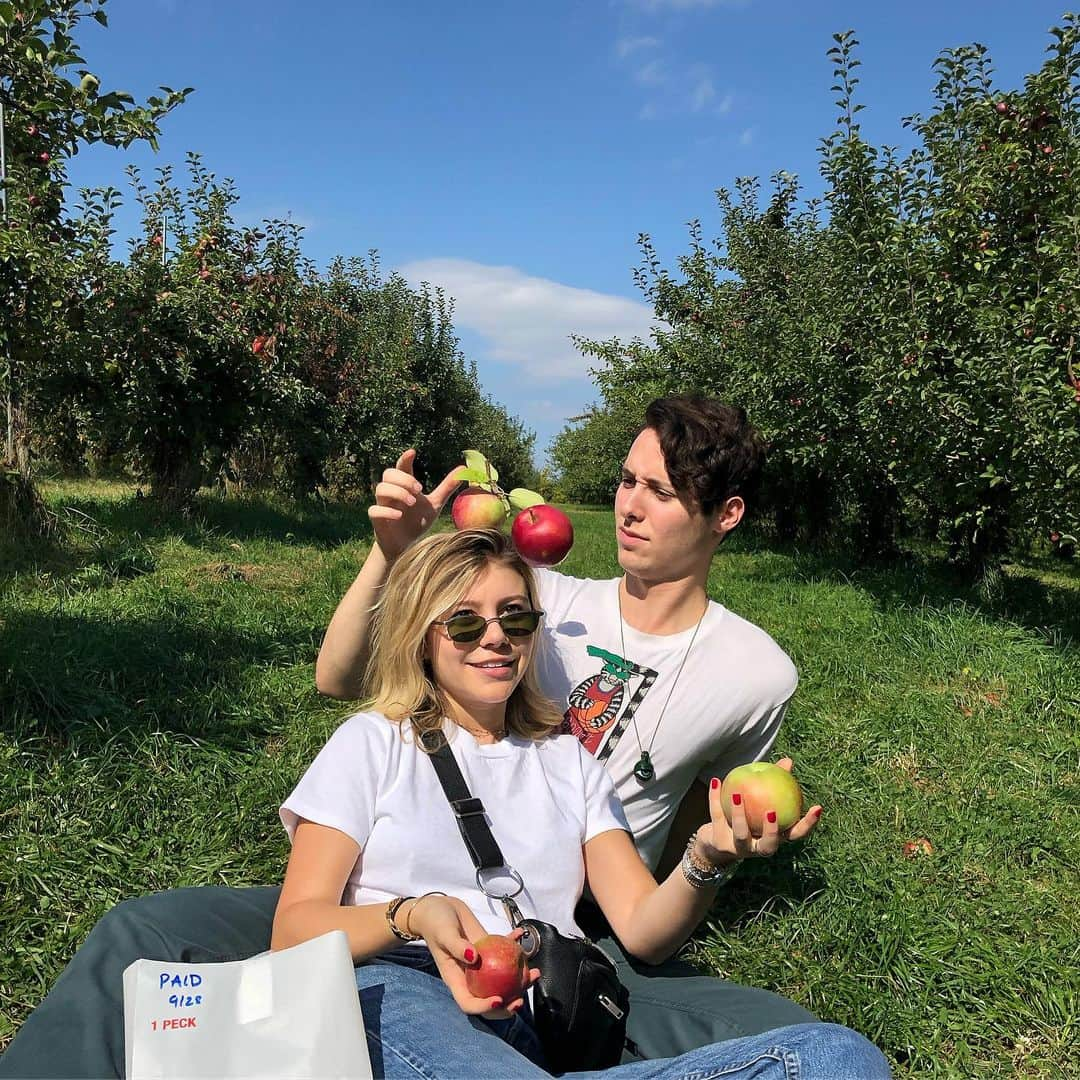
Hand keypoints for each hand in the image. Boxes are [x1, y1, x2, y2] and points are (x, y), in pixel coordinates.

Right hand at [368, 450, 464, 560]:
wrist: (406, 546)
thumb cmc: (418, 522)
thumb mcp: (435, 504)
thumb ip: (447, 487)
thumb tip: (463, 469)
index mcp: (404, 486)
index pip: (401, 467)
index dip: (404, 458)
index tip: (413, 453)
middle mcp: (391, 493)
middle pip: (388, 474)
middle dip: (403, 479)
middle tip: (419, 489)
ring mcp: (382, 505)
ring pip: (380, 489)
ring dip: (397, 492)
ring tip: (412, 502)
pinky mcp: (377, 520)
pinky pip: (374, 510)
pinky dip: (386, 510)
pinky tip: (399, 515)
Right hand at [405, 895, 538, 1018]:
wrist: (440, 908)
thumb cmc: (436, 923)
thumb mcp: (444, 934)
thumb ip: (457, 946)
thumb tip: (474, 959)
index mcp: (456, 980)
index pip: (469, 1003)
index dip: (484, 1008)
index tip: (499, 1000)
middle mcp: (470, 977)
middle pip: (490, 997)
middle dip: (508, 1003)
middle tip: (522, 1000)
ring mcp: (482, 965)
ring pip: (503, 979)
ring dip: (520, 979)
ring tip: (535, 973)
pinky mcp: (489, 950)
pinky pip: (504, 952)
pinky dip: (514, 946)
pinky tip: (520, 936)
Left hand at [698, 758, 822, 862]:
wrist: (715, 841)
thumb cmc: (746, 815)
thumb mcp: (760, 799)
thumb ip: (775, 782)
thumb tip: (788, 761)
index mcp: (773, 838)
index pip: (795, 834)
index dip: (808, 824)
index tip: (818, 807)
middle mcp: (758, 847)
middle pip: (769, 846)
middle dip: (772, 832)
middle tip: (771, 812)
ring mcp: (738, 848)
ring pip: (741, 835)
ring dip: (740, 815)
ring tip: (738, 794)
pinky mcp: (719, 842)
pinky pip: (717, 817)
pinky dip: (715, 798)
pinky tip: (716, 780)